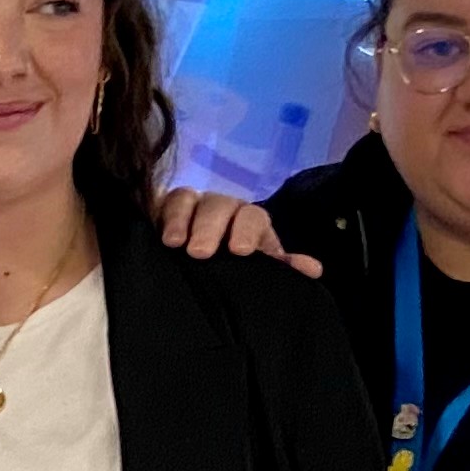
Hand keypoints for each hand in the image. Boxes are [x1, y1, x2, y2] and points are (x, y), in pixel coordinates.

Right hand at [155, 188, 321, 277]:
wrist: (191, 269)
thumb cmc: (231, 269)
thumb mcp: (256, 270)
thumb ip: (281, 268)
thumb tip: (314, 270)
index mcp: (247, 222)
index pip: (253, 217)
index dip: (247, 230)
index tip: (239, 251)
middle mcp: (220, 209)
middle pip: (219, 205)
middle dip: (210, 227)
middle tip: (200, 252)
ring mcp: (189, 206)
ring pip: (187, 199)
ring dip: (180, 219)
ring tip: (173, 244)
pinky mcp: (159, 209)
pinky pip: (159, 202)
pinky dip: (159, 215)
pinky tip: (155, 234)